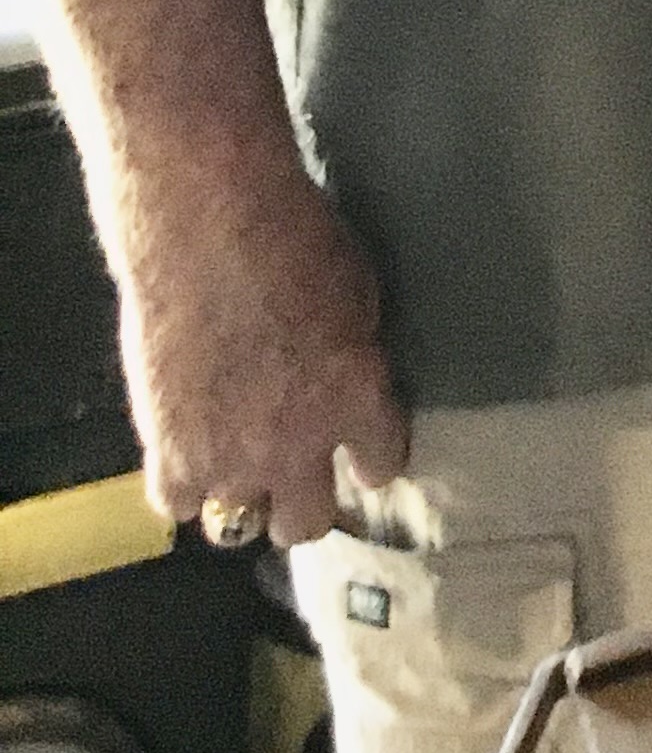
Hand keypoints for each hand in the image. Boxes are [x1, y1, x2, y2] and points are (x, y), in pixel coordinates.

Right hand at [120, 163, 406, 547]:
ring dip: (241, 497)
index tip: (360, 451)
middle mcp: (298, 444)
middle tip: (295, 472)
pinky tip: (187, 451)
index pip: (380, 465)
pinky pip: (176, 504)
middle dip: (305, 502)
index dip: (370, 458)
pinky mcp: (169, 452)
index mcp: (357, 398)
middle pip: (308, 523)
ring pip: (240, 526)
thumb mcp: (357, 291)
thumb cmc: (292, 235)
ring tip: (236, 466)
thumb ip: (355, 351)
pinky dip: (182, 483)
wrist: (207, 227)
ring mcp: (230, 456)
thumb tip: (349, 371)